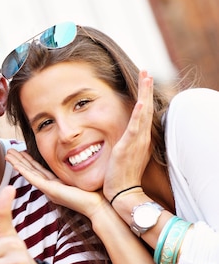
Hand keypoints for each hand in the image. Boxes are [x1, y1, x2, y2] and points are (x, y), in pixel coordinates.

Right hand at [6, 149, 106, 218]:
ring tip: (8, 154)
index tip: (21, 152)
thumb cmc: (96, 194)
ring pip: (29, 173)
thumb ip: (80, 169)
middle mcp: (50, 188)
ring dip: (18, 163)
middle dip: (20, 160)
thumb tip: (85, 156)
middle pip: (31, 171)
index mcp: (57, 185)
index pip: (39, 171)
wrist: (99, 206)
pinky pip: (33, 178)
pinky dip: (23, 170)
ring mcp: (49, 189)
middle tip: (9, 151)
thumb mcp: (84, 178)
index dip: (29, 161)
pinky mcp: (50, 190)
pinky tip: (15, 163)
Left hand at [102, 71, 153, 201]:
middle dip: (145, 88)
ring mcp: (136, 142)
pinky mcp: (128, 147)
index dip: (143, 95)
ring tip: (146, 76)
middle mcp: (141, 137)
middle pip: (145, 108)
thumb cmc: (119, 176)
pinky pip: (135, 128)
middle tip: (146, 70)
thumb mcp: (121, 154)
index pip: (142, 112)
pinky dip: (138, 115)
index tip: (143, 79)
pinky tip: (140, 103)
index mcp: (138, 138)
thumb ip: (121, 143)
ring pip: (143, 113)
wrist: (122, 193)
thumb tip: (116, 138)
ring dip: (144, 94)